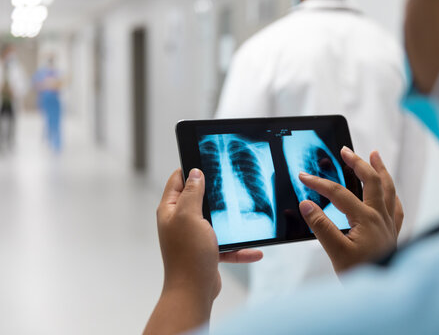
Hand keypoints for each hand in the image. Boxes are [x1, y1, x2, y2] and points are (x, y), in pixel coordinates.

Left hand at [145, 169, 262, 333]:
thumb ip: (193, 192)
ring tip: (246, 216)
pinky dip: (240, 248)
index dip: (191, 167)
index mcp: (171, 210)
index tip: (208, 159)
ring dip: (231, 222)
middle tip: (232, 182)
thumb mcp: (190, 216)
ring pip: (216, 221)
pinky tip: (255, 250)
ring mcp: (194, 237)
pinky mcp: (207, 251)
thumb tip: (195, 172)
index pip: (178, 180)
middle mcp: (180, 222)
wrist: (193, 292)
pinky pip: (227, 245)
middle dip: (216, 192)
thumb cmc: (188, 255)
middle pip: (199, 198)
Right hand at [298, 148, 403, 273]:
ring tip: (374, 155)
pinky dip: (391, 194)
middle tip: (345, 151)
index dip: (319, 183)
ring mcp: (388, 224)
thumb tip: (307, 205)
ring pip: (387, 189)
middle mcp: (379, 217)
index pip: (338, 193)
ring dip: (380, 170)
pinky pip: (396, 207)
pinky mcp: (392, 233)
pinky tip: (389, 191)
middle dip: (357, 163)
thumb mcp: (335, 252)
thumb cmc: (362, 273)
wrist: (384, 295)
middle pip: (371, 181)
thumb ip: (320, 226)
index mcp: (365, 219)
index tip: (304, 176)